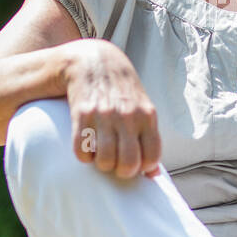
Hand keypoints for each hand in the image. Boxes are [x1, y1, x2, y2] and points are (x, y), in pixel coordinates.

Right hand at [64, 40, 161, 178]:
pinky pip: (82, 152)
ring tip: (100, 155)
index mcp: (147, 116)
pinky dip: (83, 156)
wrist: (94, 61)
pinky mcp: (82, 115)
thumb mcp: (143, 108)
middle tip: (116, 163)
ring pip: (104, 161)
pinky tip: (86, 145)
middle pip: (128, 164)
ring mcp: (104, 116)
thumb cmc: (122, 91)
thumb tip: (154, 175)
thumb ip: (150, 138)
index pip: (151, 157)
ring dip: (101, 164)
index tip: (135, 163)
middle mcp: (127, 117)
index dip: (144, 167)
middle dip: (121, 171)